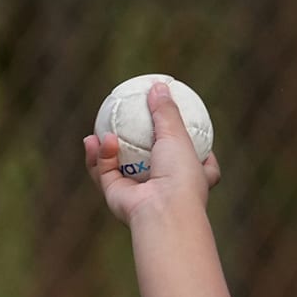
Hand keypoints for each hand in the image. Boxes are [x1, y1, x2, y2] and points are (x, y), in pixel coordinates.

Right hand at [85, 81, 220, 223]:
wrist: (162, 210)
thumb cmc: (179, 175)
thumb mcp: (177, 136)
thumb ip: (166, 112)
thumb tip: (158, 85)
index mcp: (193, 179)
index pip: (203, 165)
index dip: (199, 150)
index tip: (192, 131)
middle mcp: (168, 187)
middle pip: (155, 164)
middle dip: (143, 147)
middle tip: (129, 122)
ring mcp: (142, 193)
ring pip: (123, 166)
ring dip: (110, 148)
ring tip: (104, 130)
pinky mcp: (118, 197)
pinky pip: (104, 172)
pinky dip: (99, 156)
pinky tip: (94, 140)